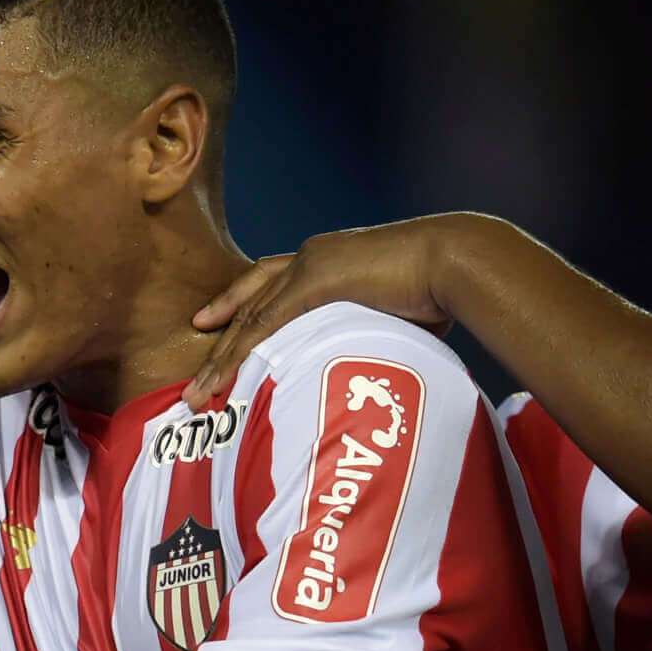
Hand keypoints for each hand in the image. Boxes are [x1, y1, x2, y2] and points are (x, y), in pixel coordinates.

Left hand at [189, 213, 489, 402]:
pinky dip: (241, 355)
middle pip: (252, 299)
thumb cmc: (442, 286)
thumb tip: (380, 359)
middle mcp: (312, 257)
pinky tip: (222, 378)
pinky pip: (265, 324)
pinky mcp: (314, 281)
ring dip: (222, 358)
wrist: (455, 260)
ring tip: (198, 393)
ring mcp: (310, 266)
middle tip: (196, 369)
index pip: (273, 284)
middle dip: (220, 334)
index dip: (241, 305)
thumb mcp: (398, 309)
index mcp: (329, 259)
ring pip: (251, 317)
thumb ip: (374, 329)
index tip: (214, 324)